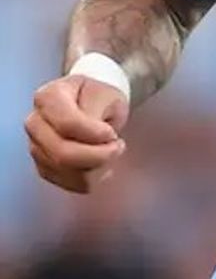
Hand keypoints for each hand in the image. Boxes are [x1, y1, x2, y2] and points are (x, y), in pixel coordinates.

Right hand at [23, 74, 128, 193]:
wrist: (92, 101)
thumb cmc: (98, 95)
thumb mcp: (104, 94)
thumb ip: (95, 114)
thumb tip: (94, 138)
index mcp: (47, 98)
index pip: (67, 124)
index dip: (95, 134)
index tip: (112, 132)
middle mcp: (35, 124)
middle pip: (62, 154)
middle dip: (99, 155)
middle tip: (118, 145)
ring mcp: (36, 147)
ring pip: (67, 172)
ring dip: (99, 168)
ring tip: (111, 152)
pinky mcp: (45, 167)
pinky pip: (70, 184)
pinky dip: (93, 178)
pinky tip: (103, 165)